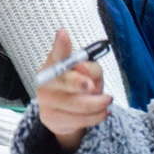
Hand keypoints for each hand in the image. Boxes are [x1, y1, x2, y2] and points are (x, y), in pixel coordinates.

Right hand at [36, 29, 112, 153]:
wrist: (66, 116)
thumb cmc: (80, 89)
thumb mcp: (91, 75)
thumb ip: (91, 69)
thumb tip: (83, 69)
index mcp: (55, 62)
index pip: (57, 52)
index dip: (60, 44)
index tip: (63, 33)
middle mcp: (46, 79)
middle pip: (62, 79)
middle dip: (77, 82)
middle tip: (92, 86)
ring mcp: (45, 99)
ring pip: (75, 104)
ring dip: (97, 104)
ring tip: (107, 101)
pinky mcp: (49, 118)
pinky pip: (78, 120)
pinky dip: (96, 117)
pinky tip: (103, 113)